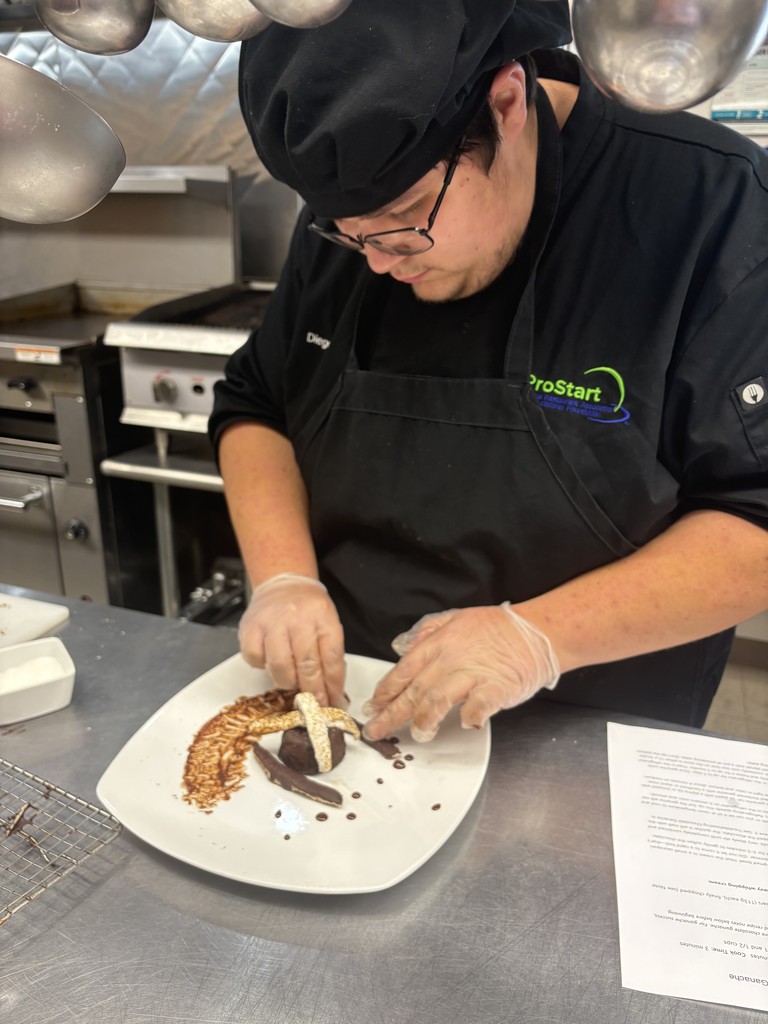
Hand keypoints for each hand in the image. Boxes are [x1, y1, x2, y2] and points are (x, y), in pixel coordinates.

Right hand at [238, 573, 345, 706]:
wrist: (283, 584)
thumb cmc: (308, 609)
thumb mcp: (328, 624)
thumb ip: (330, 655)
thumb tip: (333, 693)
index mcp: (322, 617)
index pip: (331, 657)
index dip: (333, 685)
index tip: (334, 702)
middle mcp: (297, 618)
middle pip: (307, 665)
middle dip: (313, 692)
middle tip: (316, 705)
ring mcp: (272, 622)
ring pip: (279, 666)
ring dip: (288, 682)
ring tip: (292, 681)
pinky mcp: (250, 628)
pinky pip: (255, 659)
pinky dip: (263, 667)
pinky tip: (271, 661)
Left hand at [363, 603, 559, 741]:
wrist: (536, 632)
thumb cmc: (498, 628)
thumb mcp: (455, 619)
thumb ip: (427, 632)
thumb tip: (402, 646)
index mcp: (437, 644)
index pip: (402, 671)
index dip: (385, 692)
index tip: (373, 707)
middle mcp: (449, 660)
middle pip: (412, 691)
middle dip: (390, 714)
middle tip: (375, 730)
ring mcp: (471, 674)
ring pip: (436, 701)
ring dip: (423, 721)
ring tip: (418, 734)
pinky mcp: (494, 689)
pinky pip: (476, 707)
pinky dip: (468, 717)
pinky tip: (464, 723)